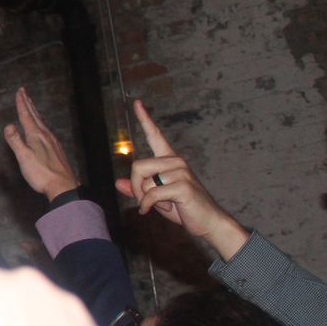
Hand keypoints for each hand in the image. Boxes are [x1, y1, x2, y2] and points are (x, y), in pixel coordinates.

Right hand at [3, 87, 79, 199]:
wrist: (63, 186)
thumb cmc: (41, 173)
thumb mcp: (24, 158)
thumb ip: (15, 141)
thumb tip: (8, 125)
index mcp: (36, 136)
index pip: (26, 116)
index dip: (22, 104)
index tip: (20, 92)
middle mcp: (45, 135)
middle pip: (35, 116)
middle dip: (28, 104)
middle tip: (24, 92)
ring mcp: (53, 142)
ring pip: (42, 122)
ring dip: (35, 113)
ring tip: (31, 107)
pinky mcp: (56, 149)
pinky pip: (47, 130)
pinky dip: (41, 124)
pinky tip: (42, 129)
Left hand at [110, 100, 246, 256]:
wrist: (208, 223)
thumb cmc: (183, 209)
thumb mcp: (156, 198)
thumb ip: (138, 189)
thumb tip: (118, 183)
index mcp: (170, 161)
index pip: (155, 136)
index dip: (144, 119)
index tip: (136, 102)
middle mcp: (176, 162)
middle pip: (137, 166)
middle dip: (135, 187)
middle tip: (144, 200)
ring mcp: (181, 172)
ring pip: (144, 182)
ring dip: (145, 199)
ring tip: (160, 205)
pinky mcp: (183, 185)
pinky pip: (151, 195)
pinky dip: (147, 206)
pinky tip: (153, 211)